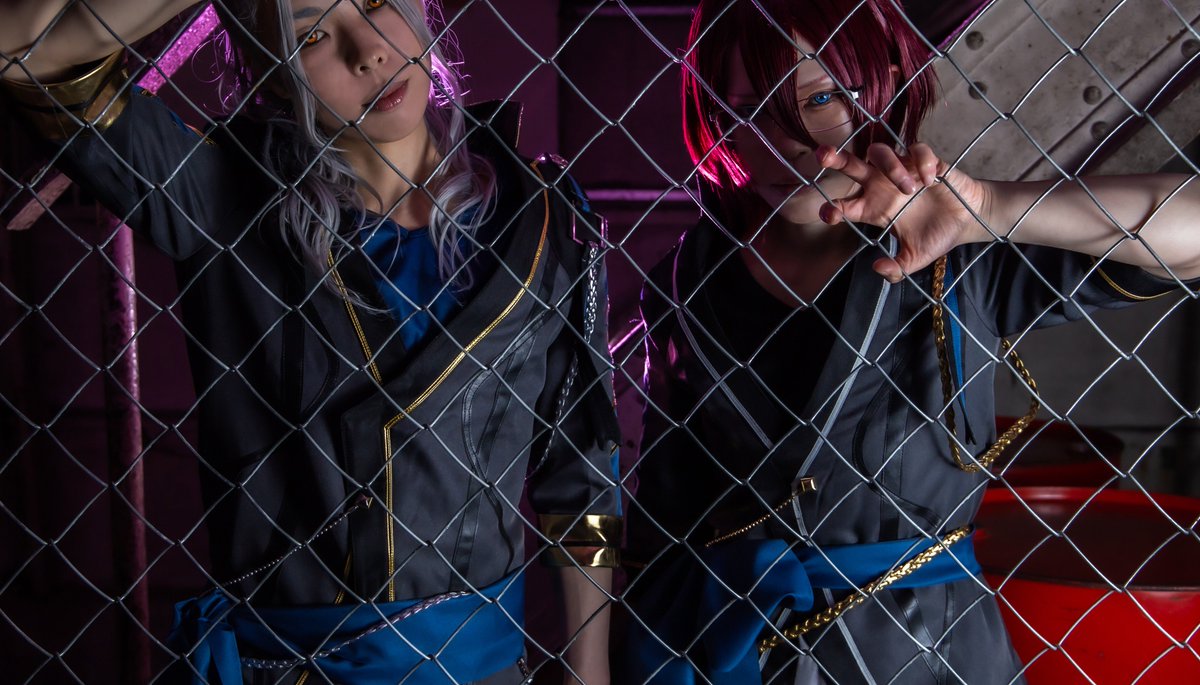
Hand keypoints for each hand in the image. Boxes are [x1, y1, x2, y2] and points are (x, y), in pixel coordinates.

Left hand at [816, 143, 993, 282]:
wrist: (966, 220)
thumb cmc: (936, 236)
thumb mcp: (914, 259)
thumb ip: (896, 269)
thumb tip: (877, 268)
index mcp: (874, 209)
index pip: (845, 205)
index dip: (832, 208)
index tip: (828, 214)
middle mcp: (881, 186)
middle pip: (851, 166)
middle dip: (836, 159)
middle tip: (823, 155)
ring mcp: (902, 170)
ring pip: (880, 153)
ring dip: (890, 167)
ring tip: (910, 189)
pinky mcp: (925, 161)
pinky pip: (916, 149)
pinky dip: (921, 160)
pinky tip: (931, 179)